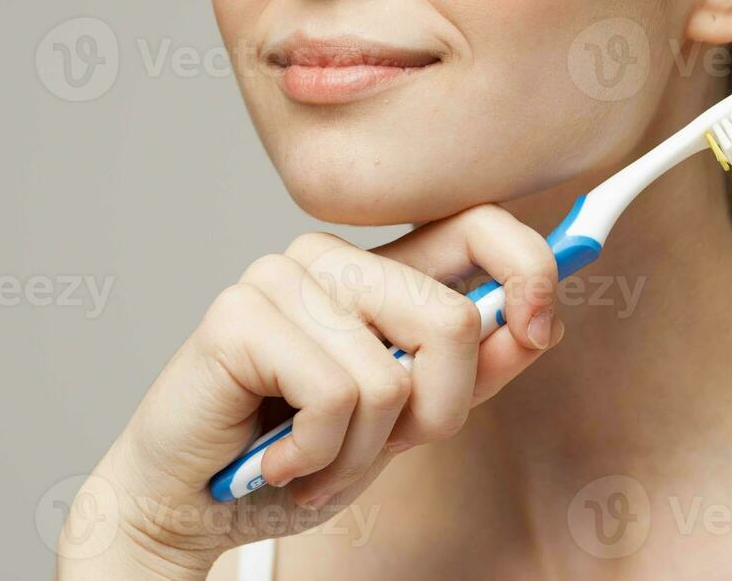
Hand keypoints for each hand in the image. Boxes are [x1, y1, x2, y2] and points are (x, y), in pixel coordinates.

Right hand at [56, 203, 565, 579]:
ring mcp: (282, 278)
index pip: (477, 225)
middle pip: (451, 320)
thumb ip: (468, 372)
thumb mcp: (404, 423)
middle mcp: (331, 259)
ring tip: (314, 457)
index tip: (540, 326)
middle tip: (375, 446)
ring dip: (362, 453)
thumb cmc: (294, 456)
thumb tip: (534, 323)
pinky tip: (280, 458)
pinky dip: (319, 455)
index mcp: (377, 274)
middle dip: (435, 415)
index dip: (532, 266)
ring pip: (392, 376)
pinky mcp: (239, 314)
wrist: (190, 506)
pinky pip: (336, 396)